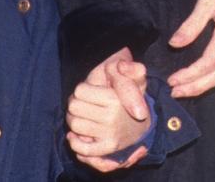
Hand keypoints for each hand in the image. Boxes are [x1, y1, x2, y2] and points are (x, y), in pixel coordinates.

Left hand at [66, 47, 150, 170]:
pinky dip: (75, 142)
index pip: (79, 91)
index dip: (81, 90)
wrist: (141, 120)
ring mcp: (110, 135)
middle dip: (75, 103)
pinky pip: (84, 149)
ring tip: (82, 116)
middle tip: (84, 104)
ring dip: (73, 120)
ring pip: (75, 125)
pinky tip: (74, 135)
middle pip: (73, 107)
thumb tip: (122, 66)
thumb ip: (128, 68)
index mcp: (114, 99)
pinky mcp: (108, 148)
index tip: (90, 91)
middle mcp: (112, 118)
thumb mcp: (130, 75)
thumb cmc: (127, 93)